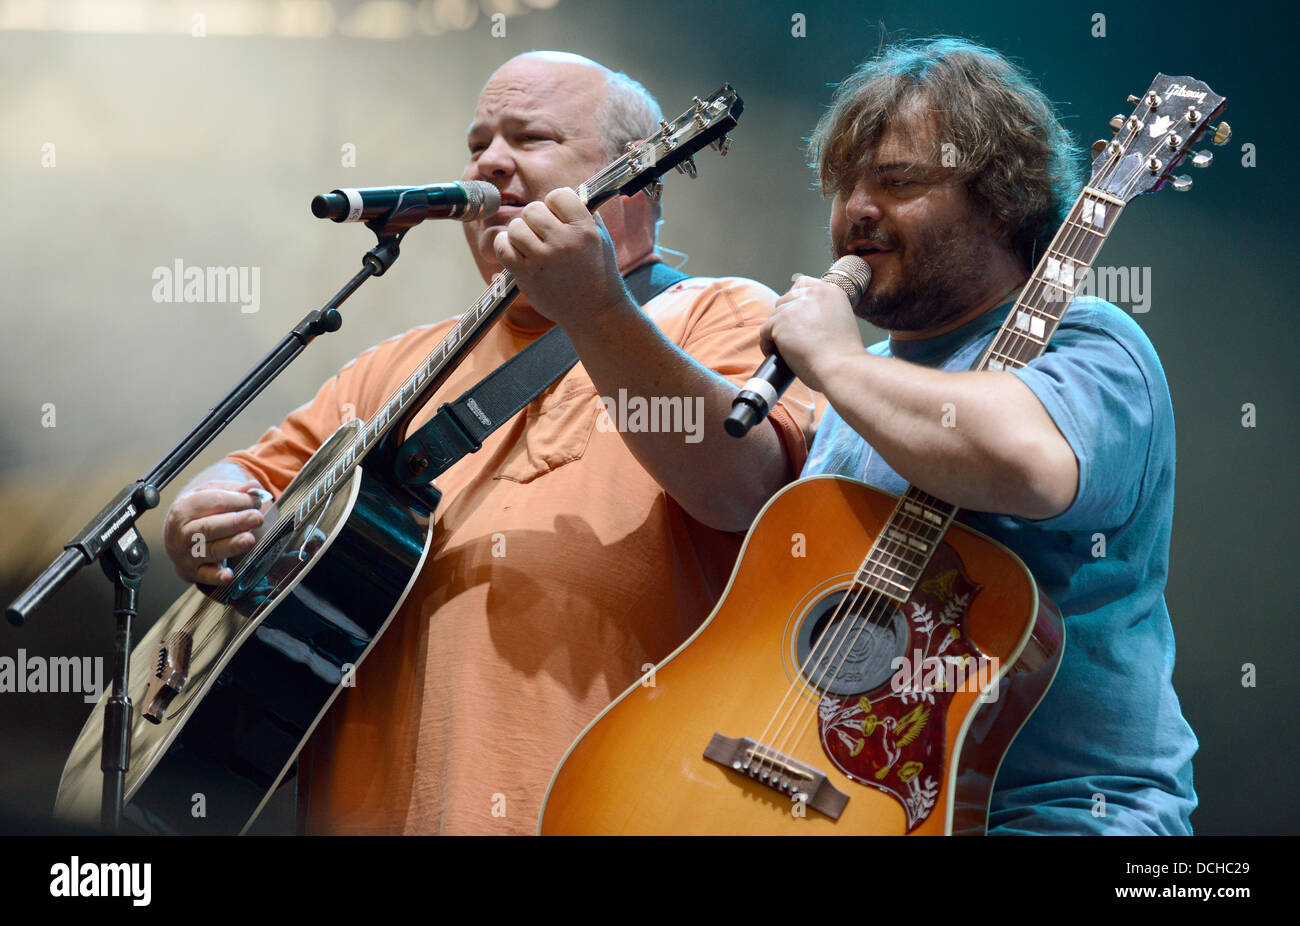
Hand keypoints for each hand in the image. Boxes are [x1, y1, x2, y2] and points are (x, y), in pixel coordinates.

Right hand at [163, 480, 267, 584]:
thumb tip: (254, 487)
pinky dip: (216, 576)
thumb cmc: (198, 514)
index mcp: (184, 509)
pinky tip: (228, 575)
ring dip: (230, 546)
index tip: (256, 500)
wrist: (176, 539)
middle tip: (256, 518)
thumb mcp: (209, 495)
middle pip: (208, 527)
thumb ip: (233, 490)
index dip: (236, 500)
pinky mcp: (193, 572)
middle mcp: (182, 532)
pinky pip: (205, 575)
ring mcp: (186, 554)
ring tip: (249, 539)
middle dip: (234, 523)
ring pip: (209, 550)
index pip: (212, 502)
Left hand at [491, 187, 631, 327]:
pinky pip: (503, 248)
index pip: (559, 195)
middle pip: (533, 209)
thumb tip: (561, 195)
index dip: (556, 203)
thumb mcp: (600, 237)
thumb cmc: (598, 272)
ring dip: (521, 232)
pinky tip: (515, 248)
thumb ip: (582, 214)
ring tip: (531, 242)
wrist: (595, 312)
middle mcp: (563, 243)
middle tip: (544, 232)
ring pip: (516, 227)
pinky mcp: (526, 276)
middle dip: (537, 218)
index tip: (559, 215)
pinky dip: (505, 245)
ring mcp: (543, 260)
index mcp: (584, 230)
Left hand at [759, 275, 863, 392]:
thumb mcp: (841, 321)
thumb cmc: (843, 355)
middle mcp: (813, 293)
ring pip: (774, 316)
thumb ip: (823, 312)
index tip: (796, 319)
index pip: (802, 284)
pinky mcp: (781, 321)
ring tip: (785, 350)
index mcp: (830, 291)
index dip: (795, 301)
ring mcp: (795, 305)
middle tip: (790, 338)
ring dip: (777, 333)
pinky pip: (765, 331)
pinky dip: (767, 344)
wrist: (840, 368)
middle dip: (785, 319)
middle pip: (785, 300)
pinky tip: (775, 355)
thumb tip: (804, 318)